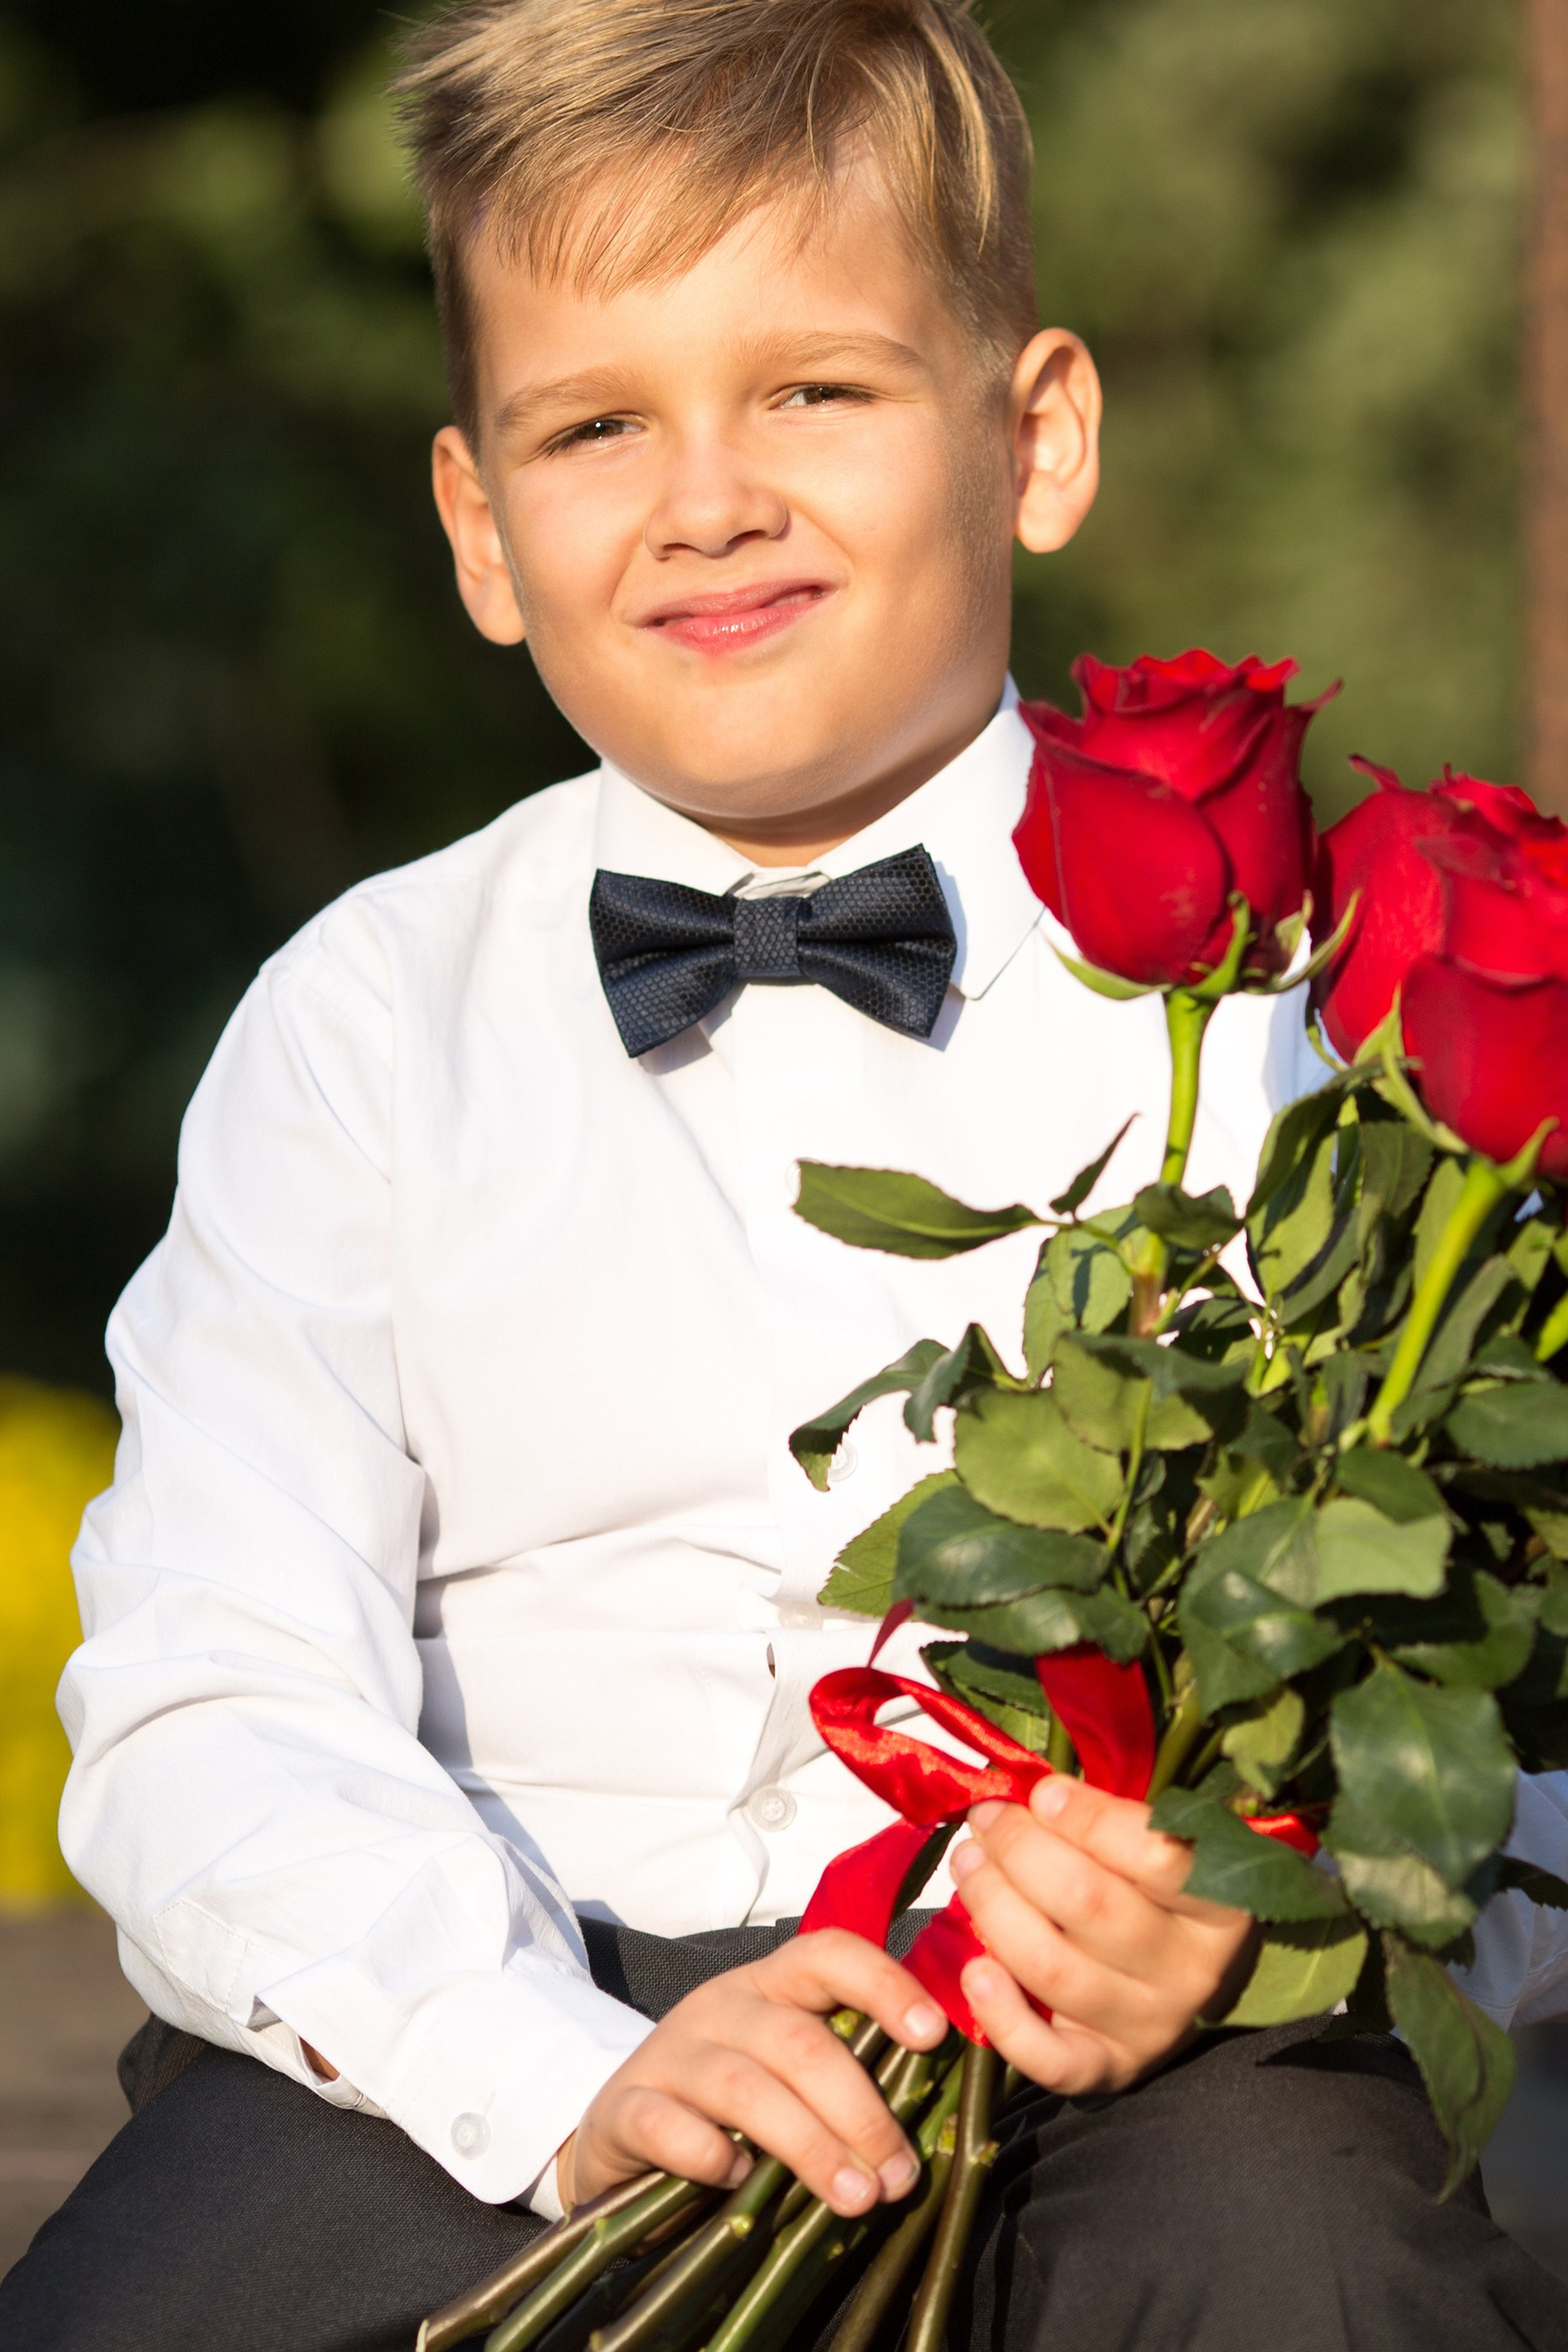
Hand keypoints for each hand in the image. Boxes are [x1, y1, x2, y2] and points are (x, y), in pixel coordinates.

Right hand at [555, 1930, 946, 2216]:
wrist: (620, 2131)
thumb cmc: (729, 2108)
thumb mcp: (787, 2075)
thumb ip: (844, 2079)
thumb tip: (931, 2123)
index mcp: (770, 1986)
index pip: (829, 1955)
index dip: (883, 1985)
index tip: (933, 2035)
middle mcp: (720, 2005)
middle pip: (799, 2041)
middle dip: (860, 2111)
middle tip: (897, 2176)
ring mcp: (669, 2052)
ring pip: (745, 2087)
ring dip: (810, 2146)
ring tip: (855, 2198)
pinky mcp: (624, 2106)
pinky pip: (668, 2126)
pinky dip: (710, 2156)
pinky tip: (739, 2182)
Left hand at [949, 1776, 1255, 2095]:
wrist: (1174, 1981)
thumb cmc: (1151, 1891)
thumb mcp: (1151, 1847)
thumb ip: (1104, 1819)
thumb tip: (1029, 1791)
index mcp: (1220, 1905)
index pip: (1155, 1855)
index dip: (1086, 1818)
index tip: (1041, 1792)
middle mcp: (1191, 1972)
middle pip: (1088, 1903)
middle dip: (1020, 1850)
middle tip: (986, 1819)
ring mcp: (1149, 2027)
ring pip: (1053, 1968)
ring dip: (994, 1907)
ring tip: (967, 1864)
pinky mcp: (1106, 2070)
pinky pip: (1046, 2058)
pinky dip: (1000, 2014)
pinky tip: (973, 1969)